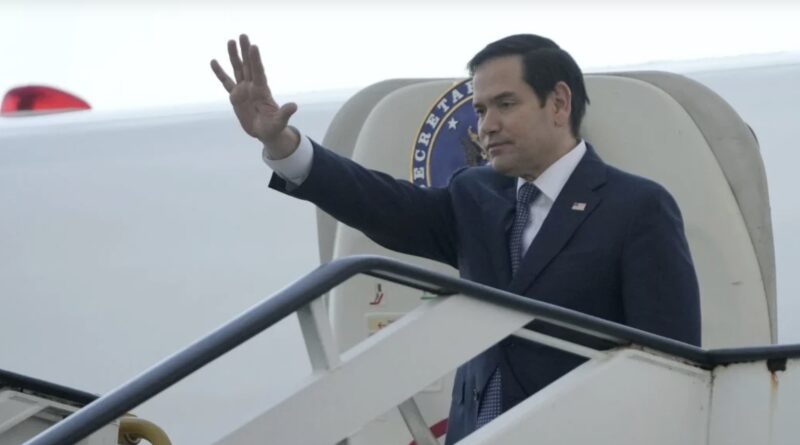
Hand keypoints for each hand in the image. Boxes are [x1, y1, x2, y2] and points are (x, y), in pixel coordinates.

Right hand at [211, 34, 298, 157]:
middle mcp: (252, 86)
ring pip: (238, 69)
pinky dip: (219, 72)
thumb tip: (294, 106)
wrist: (265, 132)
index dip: (255, 60)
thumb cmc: (273, 127)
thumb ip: (284, 113)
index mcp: (262, 90)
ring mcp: (243, 90)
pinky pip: (226, 82)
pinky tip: (213, 61)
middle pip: (248, 65)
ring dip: (234, 56)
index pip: (258, 72)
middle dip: (245, 51)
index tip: (253, 46)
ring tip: (230, 41)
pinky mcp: (235, 96)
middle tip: (243, 35)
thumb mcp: (279, 122)